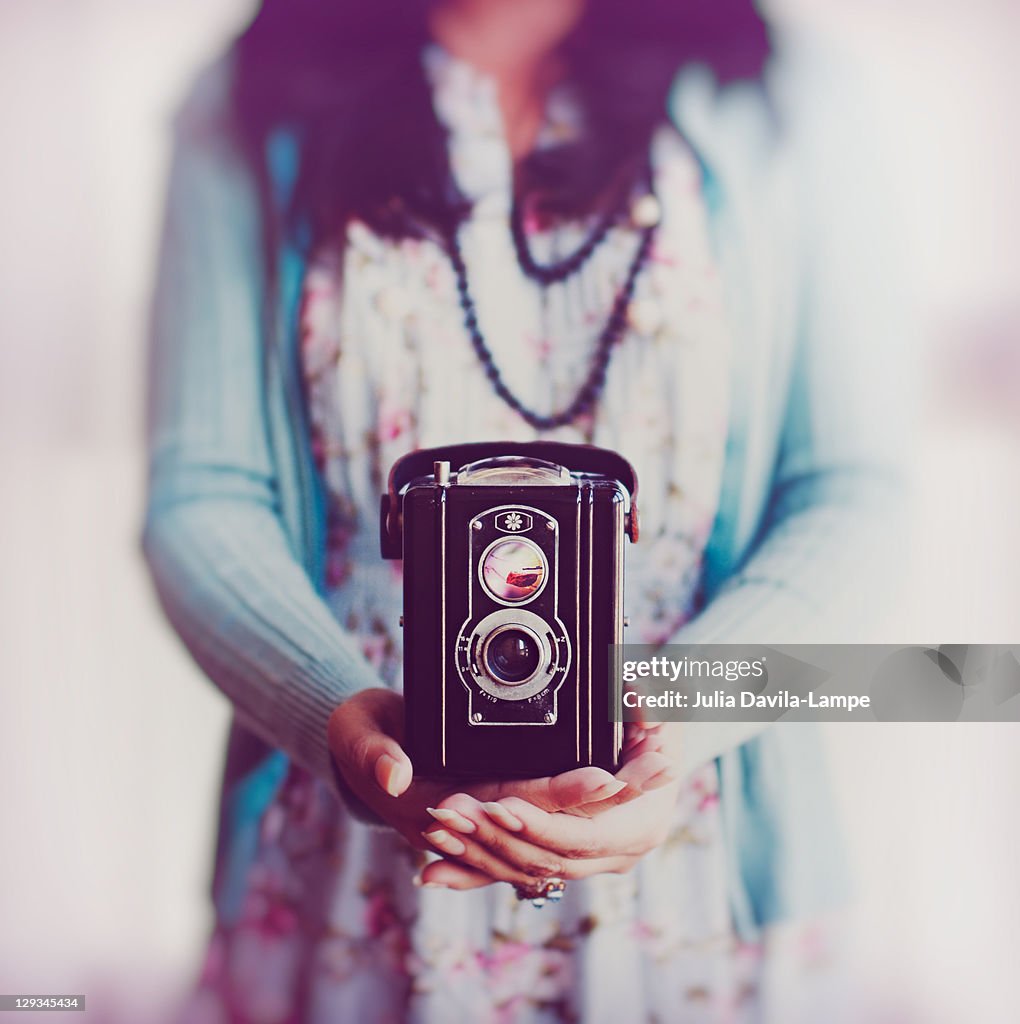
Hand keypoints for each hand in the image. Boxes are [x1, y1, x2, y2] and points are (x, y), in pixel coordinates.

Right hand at [326, 689, 674, 850]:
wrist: (355, 747)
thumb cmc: (356, 734)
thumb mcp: (356, 732)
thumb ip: (372, 752)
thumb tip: (395, 777)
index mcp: (442, 808)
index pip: (514, 808)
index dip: (562, 796)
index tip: (605, 776)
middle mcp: (474, 820)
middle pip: (554, 820)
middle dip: (610, 797)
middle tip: (658, 763)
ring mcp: (489, 813)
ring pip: (562, 819)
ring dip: (612, 798)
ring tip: (660, 762)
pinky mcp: (499, 798)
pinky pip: (548, 809)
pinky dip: (589, 791)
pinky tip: (624, 773)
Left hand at [417, 724, 682, 889]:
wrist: (662, 753)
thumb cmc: (661, 728)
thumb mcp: (662, 712)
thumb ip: (648, 708)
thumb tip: (637, 696)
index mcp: (639, 825)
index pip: (582, 836)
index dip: (539, 825)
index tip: (501, 807)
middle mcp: (613, 851)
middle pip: (546, 858)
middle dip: (494, 837)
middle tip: (452, 812)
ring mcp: (587, 860)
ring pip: (525, 869)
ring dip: (476, 852)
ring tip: (437, 828)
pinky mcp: (560, 858)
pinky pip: (514, 872)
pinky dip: (472, 871)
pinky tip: (434, 870)